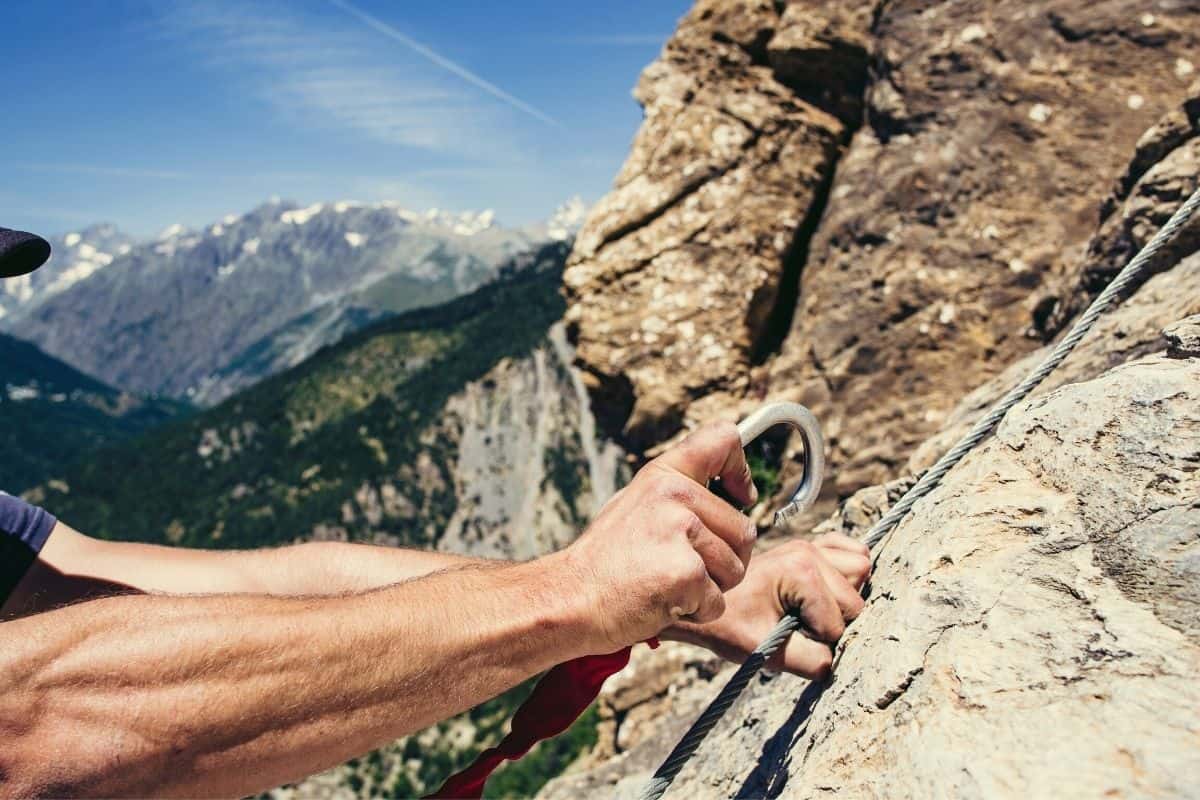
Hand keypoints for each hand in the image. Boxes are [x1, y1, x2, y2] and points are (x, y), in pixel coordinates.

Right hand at [563, 422, 758, 652]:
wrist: (569, 598)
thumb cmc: (605, 561)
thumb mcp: (636, 506)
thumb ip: (679, 495)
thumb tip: (733, 493)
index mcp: (664, 475)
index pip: (724, 439)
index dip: (741, 470)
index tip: (742, 495)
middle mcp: (675, 495)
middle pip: (744, 530)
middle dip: (725, 560)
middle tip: (679, 568)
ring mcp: (682, 532)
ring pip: (736, 569)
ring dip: (710, 589)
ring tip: (665, 584)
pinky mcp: (687, 573)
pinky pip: (718, 602)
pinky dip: (696, 612)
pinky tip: (661, 603)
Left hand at [663, 533, 870, 677]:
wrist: (709, 602)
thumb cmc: (731, 626)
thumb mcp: (768, 651)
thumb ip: (811, 661)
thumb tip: (840, 662)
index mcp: (801, 572)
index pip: (839, 623)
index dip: (819, 641)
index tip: (790, 639)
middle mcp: (810, 551)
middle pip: (856, 599)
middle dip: (835, 622)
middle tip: (802, 629)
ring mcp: (811, 545)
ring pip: (861, 570)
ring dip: (846, 597)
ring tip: (814, 611)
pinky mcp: (812, 545)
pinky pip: (852, 551)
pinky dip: (849, 571)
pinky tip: (829, 590)